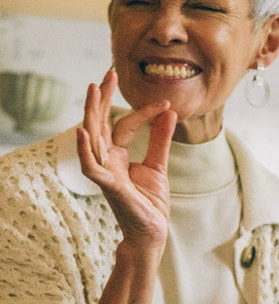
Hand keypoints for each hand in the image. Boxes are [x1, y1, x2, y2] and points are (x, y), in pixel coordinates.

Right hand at [75, 68, 176, 250]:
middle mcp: (106, 160)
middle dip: (102, 97)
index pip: (123, 124)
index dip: (143, 112)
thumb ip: (161, 139)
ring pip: (92, 137)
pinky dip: (85, 149)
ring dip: (91, 112)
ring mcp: (105, 172)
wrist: (152, 232)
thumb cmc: (150, 202)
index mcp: (116, 155)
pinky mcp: (109, 186)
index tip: (165, 104)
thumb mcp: (159, 165)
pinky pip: (91, 166)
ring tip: (92, 88)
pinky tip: (83, 131)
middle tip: (108, 72)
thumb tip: (170, 112)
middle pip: (100, 123)